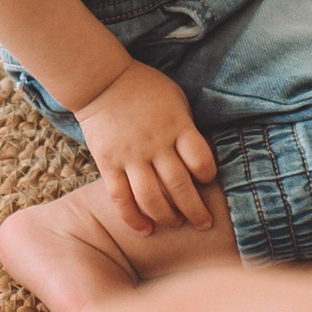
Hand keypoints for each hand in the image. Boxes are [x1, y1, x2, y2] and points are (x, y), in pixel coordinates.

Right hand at [74, 60, 217, 241]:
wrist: (102, 82)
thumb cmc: (146, 89)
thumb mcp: (176, 100)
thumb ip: (187, 129)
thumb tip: (200, 161)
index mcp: (177, 126)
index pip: (200, 159)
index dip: (208, 175)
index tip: (208, 180)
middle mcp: (155, 144)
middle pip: (179, 186)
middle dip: (195, 211)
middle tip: (204, 223)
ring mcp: (130, 156)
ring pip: (151, 198)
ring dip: (166, 217)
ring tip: (176, 224)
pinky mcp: (108, 164)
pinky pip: (121, 198)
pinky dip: (133, 218)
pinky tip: (145, 230)